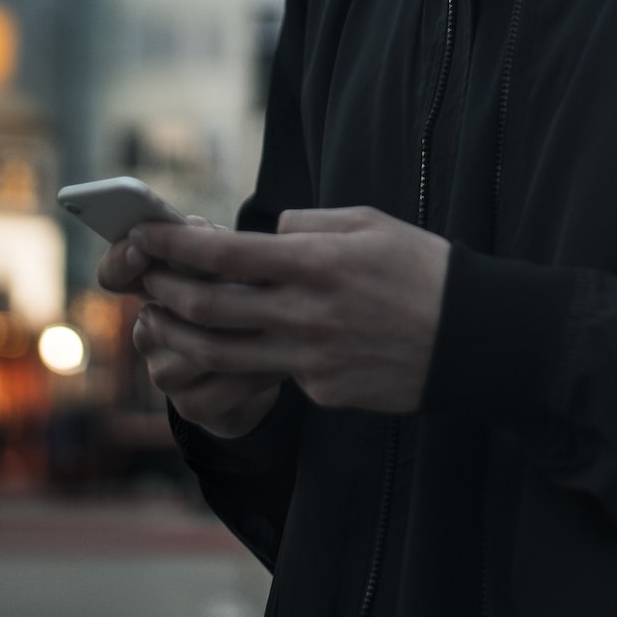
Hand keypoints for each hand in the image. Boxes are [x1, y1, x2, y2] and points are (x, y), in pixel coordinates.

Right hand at [96, 217, 283, 439]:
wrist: (265, 367)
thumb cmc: (246, 298)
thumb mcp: (232, 264)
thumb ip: (210, 244)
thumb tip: (198, 231)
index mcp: (150, 288)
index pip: (114, 273)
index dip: (121, 261)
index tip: (141, 249)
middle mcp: (148, 332)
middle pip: (165, 311)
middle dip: (212, 296)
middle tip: (254, 287)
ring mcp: (164, 372)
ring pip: (196, 350)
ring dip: (242, 336)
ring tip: (278, 324)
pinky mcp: (190, 405)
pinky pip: (220, 387)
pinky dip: (256, 372)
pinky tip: (282, 362)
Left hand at [130, 206, 449, 414]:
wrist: (474, 338)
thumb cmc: (423, 270)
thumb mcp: (370, 224)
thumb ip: (310, 226)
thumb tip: (268, 235)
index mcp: (317, 264)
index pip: (224, 255)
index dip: (174, 246)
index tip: (142, 235)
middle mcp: (306, 314)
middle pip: (209, 308)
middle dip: (164, 291)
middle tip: (143, 279)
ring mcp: (311, 360)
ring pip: (222, 354)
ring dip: (180, 337)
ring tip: (160, 322)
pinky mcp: (322, 392)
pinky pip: (273, 374)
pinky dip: (251, 359)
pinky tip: (247, 346)